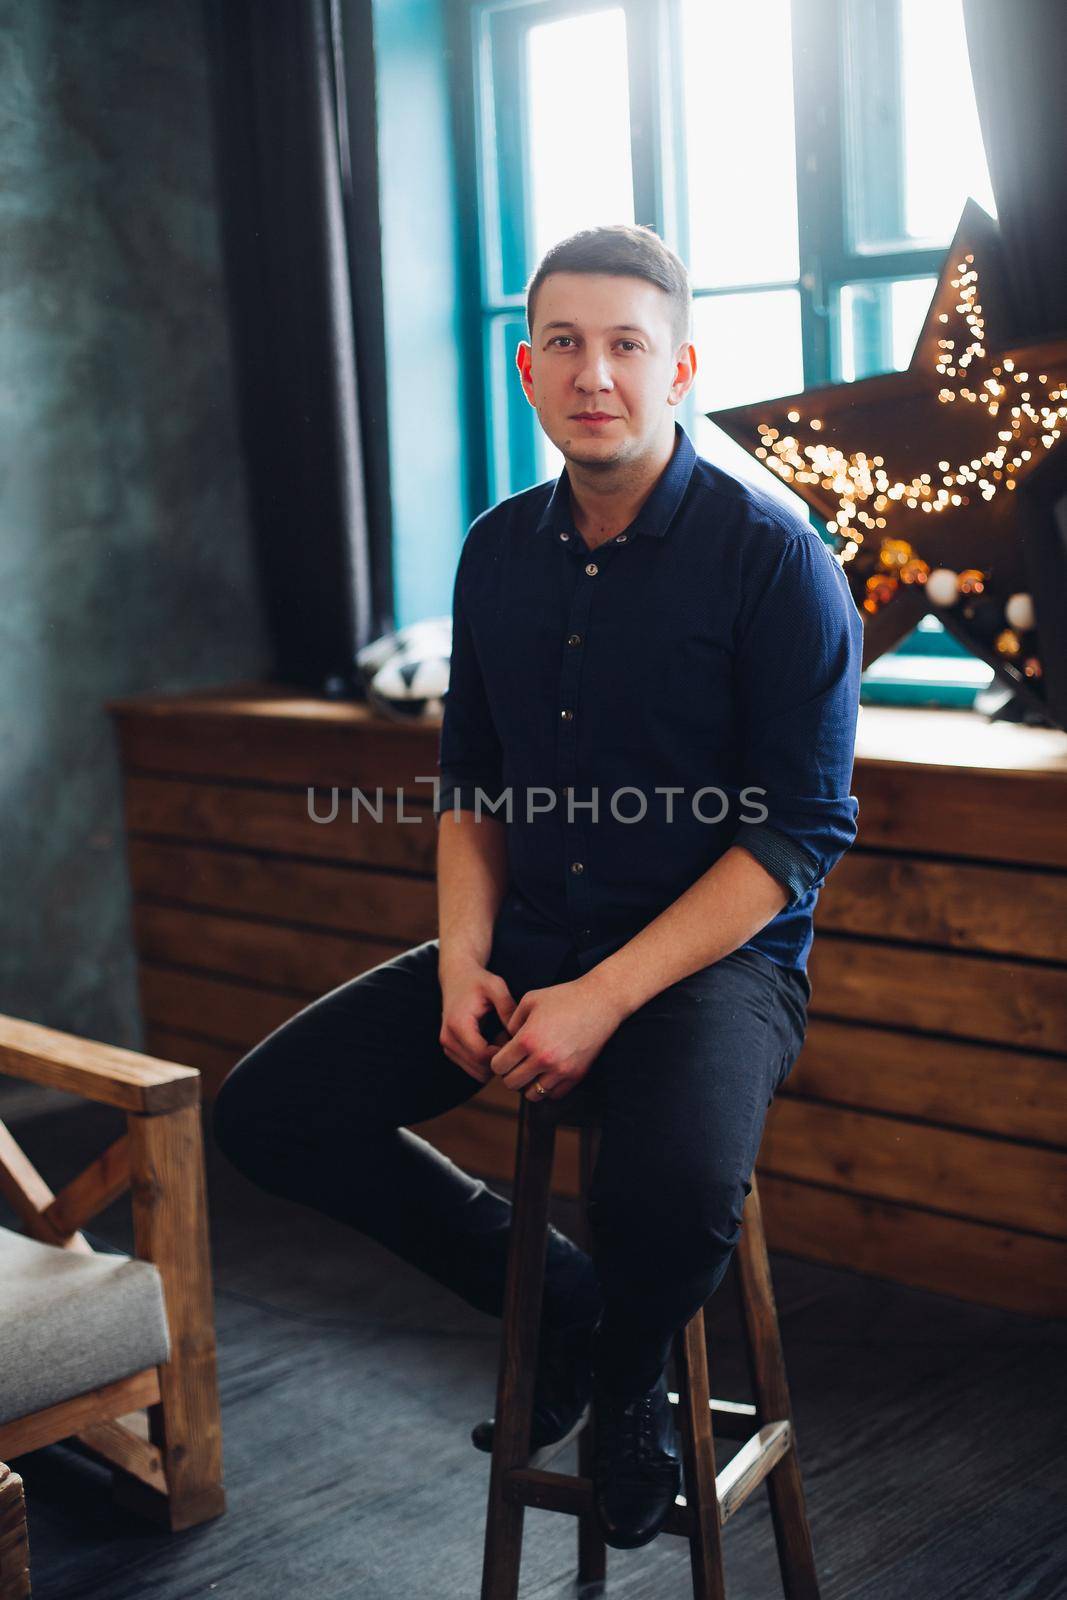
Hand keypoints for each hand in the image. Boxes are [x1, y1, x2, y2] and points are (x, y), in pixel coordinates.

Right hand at [439, 960, 518, 1083]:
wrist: (456, 977)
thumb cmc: (478, 981)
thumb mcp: (496, 987)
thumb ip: (508, 1008)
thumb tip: (520, 1033)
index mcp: (458, 1025)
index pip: (482, 1056)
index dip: (503, 1055)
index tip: (516, 1042)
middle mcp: (448, 1039)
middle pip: (479, 1068)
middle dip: (499, 1061)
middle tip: (511, 1042)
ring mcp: (447, 1046)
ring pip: (475, 1072)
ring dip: (492, 1063)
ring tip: (502, 1040)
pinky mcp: (450, 1050)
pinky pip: (471, 1068)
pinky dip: (485, 1062)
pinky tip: (494, 1043)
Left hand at [488, 976, 627, 1100]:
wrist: (600, 1001)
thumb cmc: (564, 997)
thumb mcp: (530, 999)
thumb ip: (512, 1021)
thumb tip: (506, 1040)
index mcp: (528, 1039)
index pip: (499, 1066)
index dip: (497, 1061)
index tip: (504, 1055)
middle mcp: (543, 1058)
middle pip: (512, 1084)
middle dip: (510, 1074)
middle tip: (517, 1063)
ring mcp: (561, 1069)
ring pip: (532, 1095)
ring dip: (529, 1084)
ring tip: (533, 1070)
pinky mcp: (577, 1075)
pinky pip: (554, 1095)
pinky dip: (548, 1087)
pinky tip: (549, 1072)